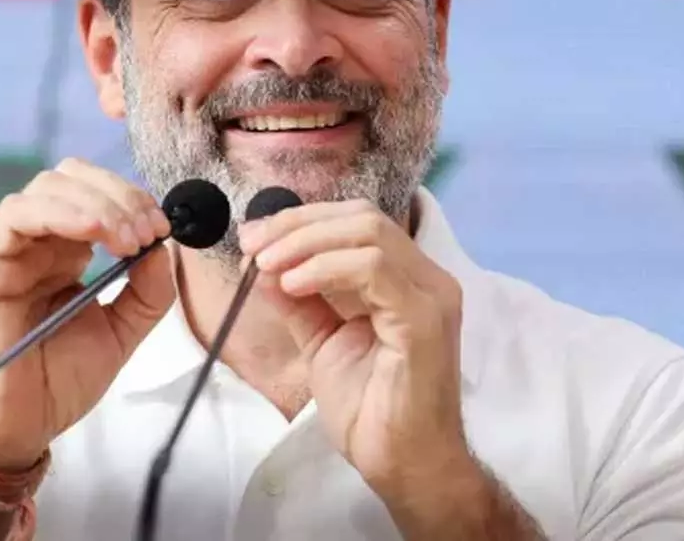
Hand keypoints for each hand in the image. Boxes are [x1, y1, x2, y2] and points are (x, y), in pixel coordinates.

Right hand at [0, 158, 175, 471]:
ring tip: (129, 239)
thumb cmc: (59, 383)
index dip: (132, 199)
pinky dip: (62, 213)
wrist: (19, 429)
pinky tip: (96, 234)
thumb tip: (165, 245)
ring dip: (99, 204)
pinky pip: (15, 217)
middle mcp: (35, 244)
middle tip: (150, 230)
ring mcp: (7, 252)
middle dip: (120, 195)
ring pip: (46, 189)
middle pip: (72, 179)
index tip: (163, 227)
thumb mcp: (122, 330)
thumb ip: (148, 290)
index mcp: (65, 252)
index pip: (95, 193)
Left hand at [240, 201, 470, 500]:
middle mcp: (427, 278)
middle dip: (299, 224)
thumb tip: (264, 264)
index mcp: (407, 279)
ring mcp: (430, 296)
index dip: (302, 221)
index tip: (253, 239)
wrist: (403, 465)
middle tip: (253, 245)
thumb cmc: (372, 411)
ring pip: (369, 233)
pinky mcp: (423, 319)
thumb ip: (301, 302)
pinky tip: (293, 284)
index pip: (357, 223)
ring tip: (267, 265)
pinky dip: (326, 267)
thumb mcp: (323, 343)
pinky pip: (374, 269)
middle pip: (363, 217)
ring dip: (306, 242)